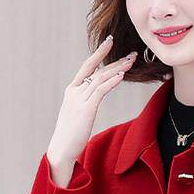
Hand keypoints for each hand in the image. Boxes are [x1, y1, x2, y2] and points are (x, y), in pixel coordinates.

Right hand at [47, 35, 137, 170]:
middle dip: (115, 60)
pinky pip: (100, 91)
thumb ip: (85, 101)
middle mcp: (74, 92)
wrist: (61, 150)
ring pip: (100, 78)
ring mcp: (79, 100)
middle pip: (96, 69)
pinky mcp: (85, 109)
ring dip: (117, 68)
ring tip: (131, 62)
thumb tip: (95, 95)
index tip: (110, 42)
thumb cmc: (70, 135)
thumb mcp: (77, 113)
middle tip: (132, 54)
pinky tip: (121, 76)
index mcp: (72, 91)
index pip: (87, 66)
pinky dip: (111, 82)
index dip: (99, 53)